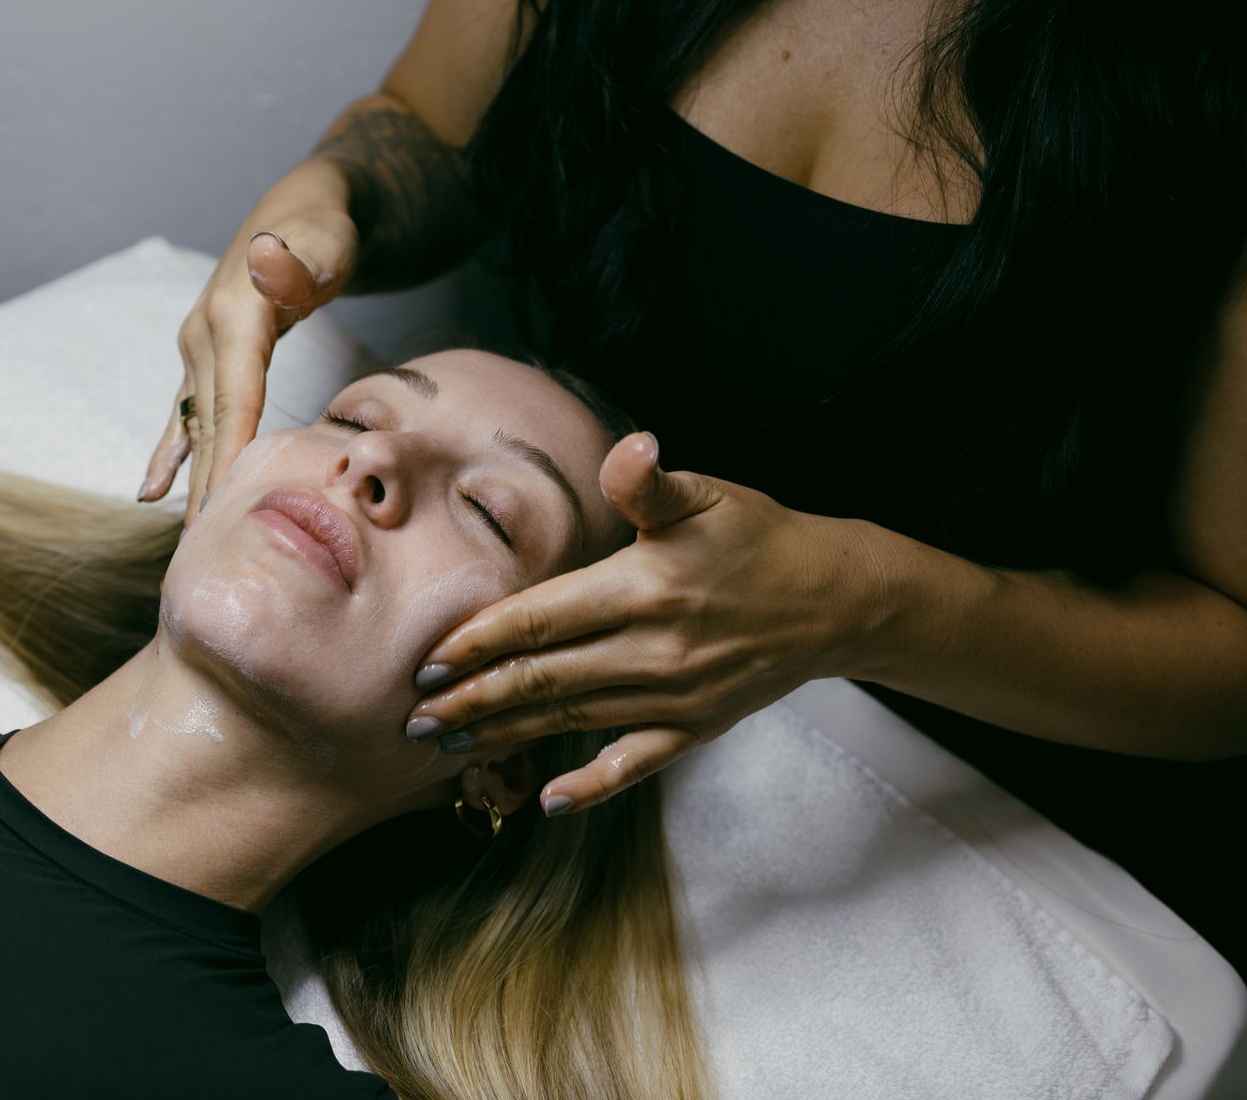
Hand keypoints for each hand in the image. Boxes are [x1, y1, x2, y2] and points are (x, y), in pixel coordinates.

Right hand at [140, 161, 359, 526]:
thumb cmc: (323, 233)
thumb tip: (266, 261)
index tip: (226, 502)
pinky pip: (186, 414)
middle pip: (209, 421)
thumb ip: (296, 265)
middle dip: (207, 483)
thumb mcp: (323, 242)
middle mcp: (204, 335)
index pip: (234, 396)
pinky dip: (171, 454)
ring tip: (187, 538)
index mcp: (232, 315)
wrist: (302, 212)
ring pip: (195, 424)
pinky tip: (151, 492)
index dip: (230, 450)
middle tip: (206, 548)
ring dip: (190, 479)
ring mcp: (199, 348)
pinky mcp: (205, 359)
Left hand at [403, 432, 889, 815]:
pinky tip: (548, 801)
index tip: (428, 661)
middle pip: (544, 680)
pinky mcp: (697, 726)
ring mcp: (676, 696)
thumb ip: (649, 483)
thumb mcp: (705, 495)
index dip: (480, 643)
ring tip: (450, 746)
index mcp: (644, 588)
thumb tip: (631, 449)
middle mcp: (655, 649)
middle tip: (414, 718)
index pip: (541, 620)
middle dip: (473, 700)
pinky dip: (591, 785)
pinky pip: (635, 763)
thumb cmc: (757, 536)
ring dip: (507, 735)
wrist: (838, 597)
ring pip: (572, 721)